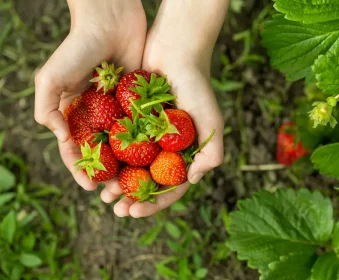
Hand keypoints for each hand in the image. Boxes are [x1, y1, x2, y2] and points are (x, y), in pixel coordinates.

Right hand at [34, 0, 146, 190]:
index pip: (76, 150)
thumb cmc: (77, 48)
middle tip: (116, 193)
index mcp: (74, 114)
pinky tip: (153, 162)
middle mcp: (97, 116)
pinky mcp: (139, 103)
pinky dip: (146, 145)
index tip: (91, 186)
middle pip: (102, 153)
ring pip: (125, 146)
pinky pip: (143, 128)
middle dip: (107, 174)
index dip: (81, 170)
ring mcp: (119, 111)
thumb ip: (48, 109)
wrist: (111, 20)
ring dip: (128, 166)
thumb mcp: (51, 78)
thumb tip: (62, 139)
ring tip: (134, 184)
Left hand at [100, 0, 227, 217]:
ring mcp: (148, 135)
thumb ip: (211, 153)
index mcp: (186, 152)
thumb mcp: (211, 121)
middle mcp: (167, 147)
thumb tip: (192, 181)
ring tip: (102, 195)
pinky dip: (108, 158)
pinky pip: (118, 143)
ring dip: (117, 183)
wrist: (175, 50)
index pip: (171, 187)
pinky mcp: (131, 121)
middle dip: (132, 199)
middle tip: (115, 210)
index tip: (134, 212)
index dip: (154, 204)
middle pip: (148, 181)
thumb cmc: (197, 86)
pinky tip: (95, 168)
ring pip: (130, 167)